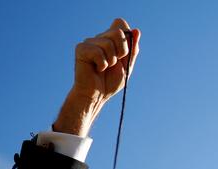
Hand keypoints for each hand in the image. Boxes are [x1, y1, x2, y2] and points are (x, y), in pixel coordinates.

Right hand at [53, 18, 140, 135]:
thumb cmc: (110, 82)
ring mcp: (89, 42)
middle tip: (114, 63)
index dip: (127, 37)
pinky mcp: (81, 49)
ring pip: (108, 43)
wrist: (97, 95)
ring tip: (104, 68)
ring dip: (111, 61)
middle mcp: (99, 38)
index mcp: (110, 39)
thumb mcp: (127, 66)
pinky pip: (97, 52)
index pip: (121, 23)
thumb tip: (136, 30)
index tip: (124, 53)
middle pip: (118, 32)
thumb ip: (133, 49)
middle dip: (122, 51)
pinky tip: (97, 69)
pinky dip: (102, 64)